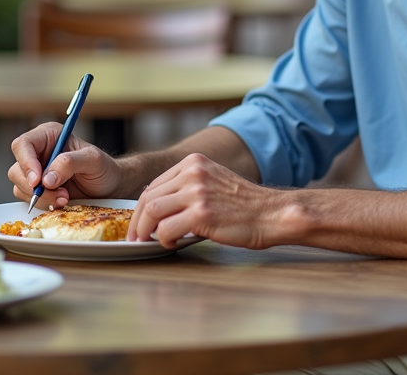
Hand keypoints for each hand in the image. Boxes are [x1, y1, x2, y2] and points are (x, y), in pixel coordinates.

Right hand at [8, 122, 120, 206]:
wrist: (109, 187)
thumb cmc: (103, 168)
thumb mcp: (93, 160)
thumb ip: (70, 163)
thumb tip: (46, 178)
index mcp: (49, 136)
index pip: (23, 144)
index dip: (26, 163)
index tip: (38, 181)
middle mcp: (38, 152)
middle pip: (17, 169)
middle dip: (36, 187)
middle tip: (59, 193)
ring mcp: (36, 171)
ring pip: (20, 186)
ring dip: (42, 197)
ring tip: (65, 197)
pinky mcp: (37, 189)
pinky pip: (27, 198)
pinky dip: (43, 203)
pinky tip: (61, 201)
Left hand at [127, 153, 286, 247]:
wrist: (271, 213)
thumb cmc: (244, 205)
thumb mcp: (214, 182)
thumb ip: (188, 187)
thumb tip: (158, 206)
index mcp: (194, 163)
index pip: (154, 185)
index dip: (141, 208)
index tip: (138, 223)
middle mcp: (193, 172)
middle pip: (149, 197)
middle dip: (137, 221)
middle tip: (135, 238)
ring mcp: (197, 192)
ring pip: (153, 212)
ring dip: (145, 231)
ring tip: (148, 242)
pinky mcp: (201, 214)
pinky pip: (166, 229)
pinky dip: (163, 239)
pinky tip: (172, 243)